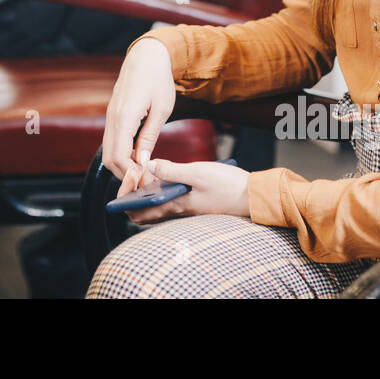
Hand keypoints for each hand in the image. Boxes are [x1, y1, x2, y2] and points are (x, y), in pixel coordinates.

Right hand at [103, 38, 175, 181]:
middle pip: (109, 158)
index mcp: (124, 117)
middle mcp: (112, 118)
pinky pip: (111, 140)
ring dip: (122, 164)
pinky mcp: (113, 115)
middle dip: (125, 173)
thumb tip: (142, 161)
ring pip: (108, 151)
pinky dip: (121, 153)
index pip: (118, 156)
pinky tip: (137, 156)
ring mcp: (110, 117)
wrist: (145, 57)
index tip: (148, 180)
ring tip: (143, 170)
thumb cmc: (157, 79)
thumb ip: (149, 136)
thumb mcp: (161, 109)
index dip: (131, 173)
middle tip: (146, 180)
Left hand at [115, 158, 250, 224]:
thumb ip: (172, 170)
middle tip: (139, 170)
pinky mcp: (191, 202)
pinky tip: (167, 169)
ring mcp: (183, 207)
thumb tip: (149, 166)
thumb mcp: (198, 172)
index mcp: (173, 206)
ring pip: (154, 201)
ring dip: (147, 186)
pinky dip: (160, 185)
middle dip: (133, 191)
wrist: (254, 197)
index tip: (132, 174)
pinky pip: (167, 197)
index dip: (125, 196)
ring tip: (152, 166)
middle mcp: (175, 211)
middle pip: (141, 209)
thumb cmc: (228, 186)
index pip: (136, 213)